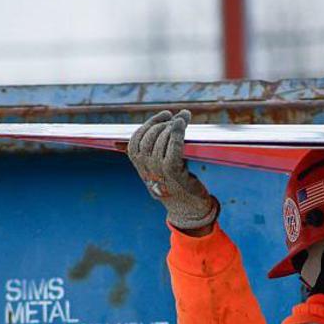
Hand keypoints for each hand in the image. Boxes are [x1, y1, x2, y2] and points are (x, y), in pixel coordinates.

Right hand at [127, 109, 218, 230]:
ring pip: (161, 140)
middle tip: (177, 118)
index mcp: (139, 167)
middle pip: (149, 137)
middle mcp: (146, 169)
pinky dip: (177, 132)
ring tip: (183, 118)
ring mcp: (159, 171)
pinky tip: (182, 122)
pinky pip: (173, 147)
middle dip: (163, 123)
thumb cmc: (177, 185)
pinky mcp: (174, 172)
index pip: (136, 139)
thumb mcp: (160, 170)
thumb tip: (166, 123)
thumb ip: (156, 152)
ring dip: (172, 125)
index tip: (165, 115)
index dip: (150, 123)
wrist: (187, 209)